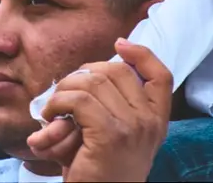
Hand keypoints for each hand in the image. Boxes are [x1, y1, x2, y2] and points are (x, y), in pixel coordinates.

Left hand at [26, 39, 172, 181]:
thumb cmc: (98, 167)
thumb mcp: (115, 133)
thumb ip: (113, 104)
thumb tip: (90, 70)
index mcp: (157, 120)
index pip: (161, 75)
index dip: (141, 53)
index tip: (119, 44)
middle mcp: (150, 122)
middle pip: (116, 70)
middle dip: (83, 73)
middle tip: (65, 93)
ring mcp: (133, 127)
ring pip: (92, 81)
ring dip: (64, 89)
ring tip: (54, 107)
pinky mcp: (111, 135)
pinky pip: (78, 100)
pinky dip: (57, 103)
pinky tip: (51, 117)